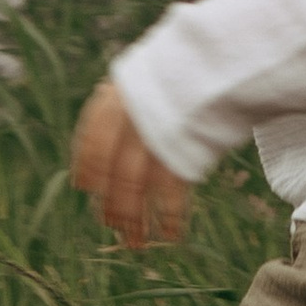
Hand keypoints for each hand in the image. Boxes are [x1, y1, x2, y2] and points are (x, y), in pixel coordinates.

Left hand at [71, 79, 193, 247]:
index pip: (92, 143)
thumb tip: (108, 124)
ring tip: (135, 243)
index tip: (85, 186)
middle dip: (112, 204)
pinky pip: (172, 195)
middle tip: (112, 225)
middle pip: (113, 174)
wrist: (219, 62)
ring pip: (135, 190)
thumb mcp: (144, 79)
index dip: (87, 167)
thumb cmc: (181, 73)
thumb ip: (122, 104)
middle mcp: (129, 122)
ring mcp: (154, 139)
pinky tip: (170, 236)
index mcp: (116, 100)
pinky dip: (171, 219)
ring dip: (134, 221)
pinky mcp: (183, 154)